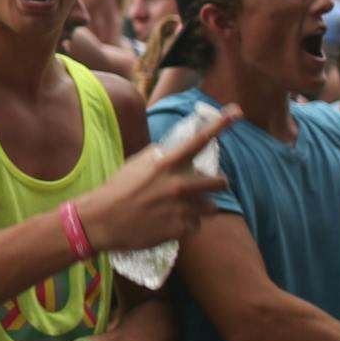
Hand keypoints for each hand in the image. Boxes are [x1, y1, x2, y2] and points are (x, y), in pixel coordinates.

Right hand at [77, 105, 231, 252]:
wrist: (101, 220)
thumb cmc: (118, 189)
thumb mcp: (137, 164)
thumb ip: (161, 156)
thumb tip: (176, 149)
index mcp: (167, 163)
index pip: (199, 140)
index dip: (220, 124)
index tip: (237, 111)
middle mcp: (179, 184)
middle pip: (220, 182)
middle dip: (214, 184)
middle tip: (199, 188)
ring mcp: (182, 208)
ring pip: (210, 206)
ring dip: (199, 207)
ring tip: (177, 208)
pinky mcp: (181, 229)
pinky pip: (196, 225)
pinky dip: (185, 225)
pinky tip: (166, 223)